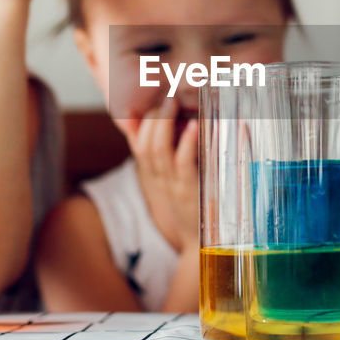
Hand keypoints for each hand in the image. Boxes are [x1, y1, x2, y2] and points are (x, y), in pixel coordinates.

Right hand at [121, 99, 199, 253]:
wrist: (202, 244)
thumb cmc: (194, 206)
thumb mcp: (178, 180)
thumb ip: (177, 154)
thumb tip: (188, 120)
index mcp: (155, 173)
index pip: (137, 143)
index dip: (138, 121)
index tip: (148, 98)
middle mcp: (160, 179)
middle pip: (144, 144)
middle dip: (152, 117)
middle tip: (165, 95)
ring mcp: (173, 185)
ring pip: (157, 151)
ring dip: (164, 123)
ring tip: (172, 102)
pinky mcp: (192, 192)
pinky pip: (184, 164)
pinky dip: (188, 143)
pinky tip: (195, 126)